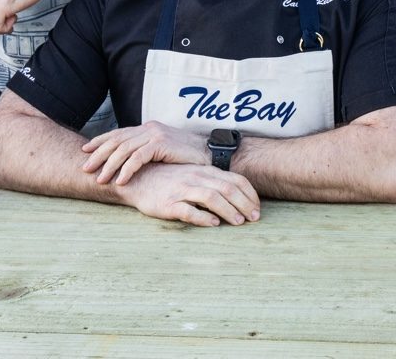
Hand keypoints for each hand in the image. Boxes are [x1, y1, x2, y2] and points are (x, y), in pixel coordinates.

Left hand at [82, 121, 210, 184]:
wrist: (208, 153)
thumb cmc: (185, 156)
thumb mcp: (162, 151)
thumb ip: (146, 151)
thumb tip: (127, 162)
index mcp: (148, 128)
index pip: (119, 133)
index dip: (100, 141)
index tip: (85, 150)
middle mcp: (149, 128)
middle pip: (117, 140)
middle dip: (99, 154)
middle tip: (85, 168)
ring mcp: (155, 134)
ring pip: (124, 150)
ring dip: (109, 165)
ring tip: (100, 180)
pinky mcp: (161, 144)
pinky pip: (138, 158)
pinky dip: (127, 170)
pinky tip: (120, 181)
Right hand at [119, 162, 260, 226]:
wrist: (138, 179)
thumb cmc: (169, 179)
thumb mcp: (194, 175)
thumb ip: (212, 182)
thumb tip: (237, 196)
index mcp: (205, 171)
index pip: (235, 179)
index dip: (249, 194)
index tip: (257, 208)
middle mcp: (196, 178)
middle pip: (227, 188)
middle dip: (244, 203)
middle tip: (254, 218)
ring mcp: (182, 190)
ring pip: (211, 197)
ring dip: (228, 210)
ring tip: (239, 222)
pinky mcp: (168, 204)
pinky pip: (187, 210)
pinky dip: (202, 217)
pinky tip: (213, 224)